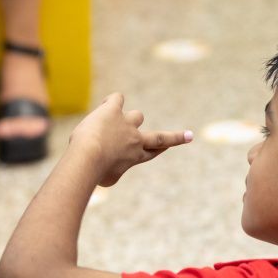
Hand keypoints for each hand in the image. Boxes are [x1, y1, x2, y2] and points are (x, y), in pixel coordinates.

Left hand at [68, 93, 192, 186]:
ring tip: (109, 125)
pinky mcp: (113, 110)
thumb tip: (112, 163)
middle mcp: (135, 140)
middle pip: (161, 138)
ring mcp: (126, 124)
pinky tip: (105, 106)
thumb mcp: (107, 179)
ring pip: (137, 115)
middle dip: (176, 137)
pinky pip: (117, 98)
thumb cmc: (95, 173)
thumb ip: (113, 171)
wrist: (89, 158)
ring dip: (128, 118)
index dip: (162, 149)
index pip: (153, 152)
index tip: (170, 146)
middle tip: (188, 136)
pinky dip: (113, 101)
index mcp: (135, 157)